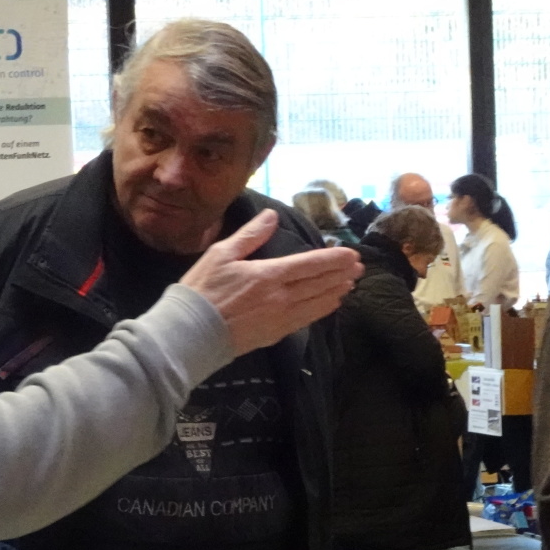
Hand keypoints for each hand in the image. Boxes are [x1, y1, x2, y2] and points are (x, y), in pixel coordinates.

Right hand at [180, 210, 362, 355]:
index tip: (351, 254)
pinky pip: (307, 320)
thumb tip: (272, 216)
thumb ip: (251, 235)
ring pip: (318, 303)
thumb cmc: (202, 290)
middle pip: (320, 283)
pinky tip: (330, 305)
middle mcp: (281, 297)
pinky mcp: (276, 334)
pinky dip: (323, 310)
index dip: (334, 258)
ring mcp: (281, 318)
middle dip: (342, 274)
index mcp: (269, 275)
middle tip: (359, 267)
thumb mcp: (221, 254)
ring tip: (350, 284)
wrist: (190, 334)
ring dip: (336, 292)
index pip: (311, 264)